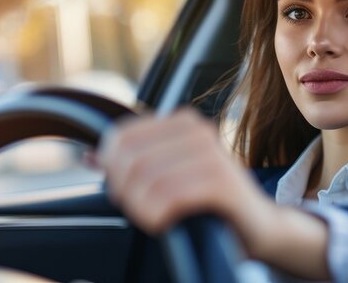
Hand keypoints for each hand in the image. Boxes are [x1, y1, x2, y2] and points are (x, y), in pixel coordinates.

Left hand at [97, 108, 329, 278]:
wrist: (258, 225)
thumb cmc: (209, 202)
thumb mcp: (171, 174)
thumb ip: (133, 162)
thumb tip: (89, 156)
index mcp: (183, 121)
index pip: (121, 137)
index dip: (111, 169)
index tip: (124, 192)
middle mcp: (198, 130)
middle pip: (129, 159)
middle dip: (125, 192)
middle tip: (139, 210)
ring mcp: (213, 155)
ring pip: (146, 179)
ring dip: (141, 208)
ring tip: (153, 219)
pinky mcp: (222, 183)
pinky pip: (169, 197)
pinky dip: (157, 216)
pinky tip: (164, 223)